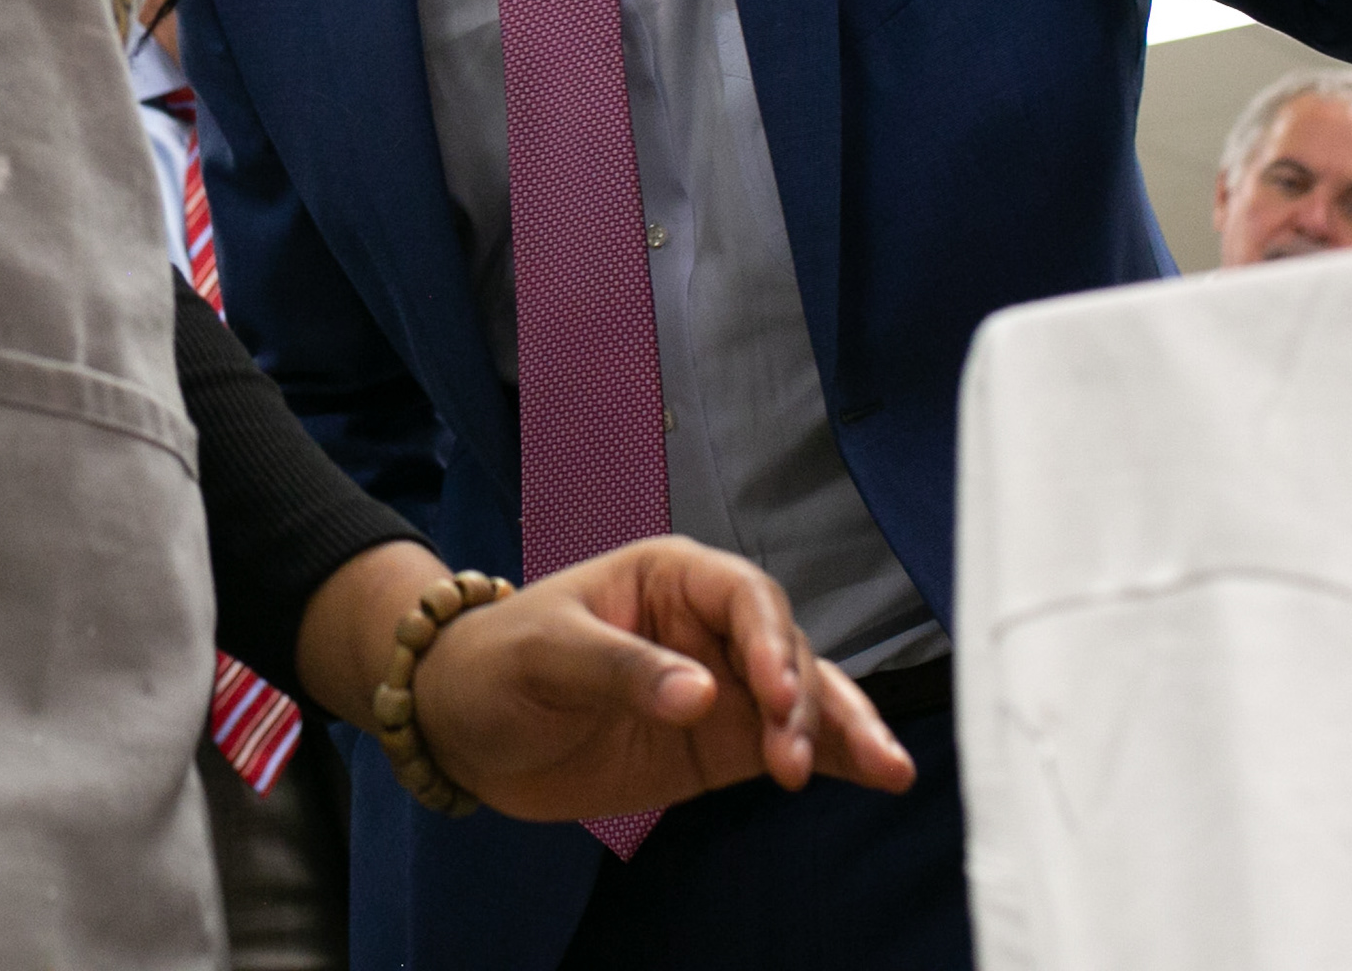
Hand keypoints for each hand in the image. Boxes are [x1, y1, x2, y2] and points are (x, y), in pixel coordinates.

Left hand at [413, 537, 916, 821]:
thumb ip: (623, 671)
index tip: (774, 695)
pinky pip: (790, 743)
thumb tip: (702, 696)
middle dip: (804, 701)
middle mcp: (708, 625)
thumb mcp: (546, 656)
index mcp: (669, 576)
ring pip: (803, 699)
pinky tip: (882, 774)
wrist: (463, 728)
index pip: (743, 596)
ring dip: (842, 730)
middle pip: (785, 650)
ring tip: (887, 769)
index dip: (769, 641)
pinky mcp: (722, 742)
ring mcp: (722, 686)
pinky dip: (837, 757)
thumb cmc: (494, 664)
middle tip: (795, 758)